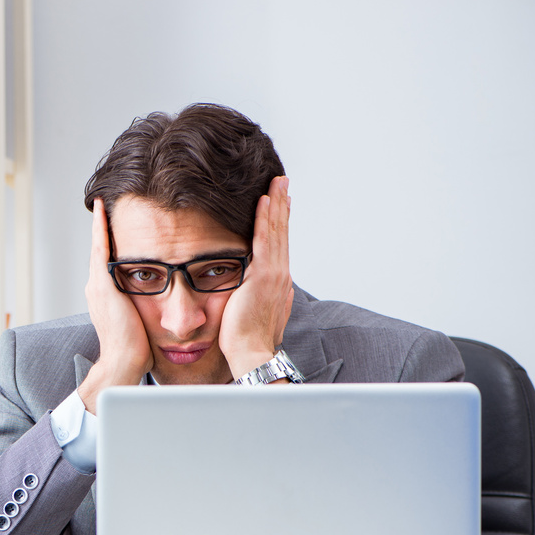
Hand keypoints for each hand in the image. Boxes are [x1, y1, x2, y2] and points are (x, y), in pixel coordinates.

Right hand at [79, 198, 152, 412]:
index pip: (106, 262)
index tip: (112, 226)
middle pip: (99, 250)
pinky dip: (100, 230)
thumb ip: (144, 307)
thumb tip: (162, 303)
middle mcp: (97, 288)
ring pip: (97, 246)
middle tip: (105, 206)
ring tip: (102, 204)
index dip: (108, 243)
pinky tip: (102, 212)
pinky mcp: (102, 285)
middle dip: (101, 229)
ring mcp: (97, 286)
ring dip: (99, 224)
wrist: (124, 363)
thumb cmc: (136, 350)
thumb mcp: (140, 322)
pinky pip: (100, 250)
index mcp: (105, 297)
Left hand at [218, 176, 294, 378]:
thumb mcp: (265, 313)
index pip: (280, 244)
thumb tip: (283, 289)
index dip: (281, 221)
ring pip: (276, 231)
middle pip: (282, 231)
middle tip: (282, 181)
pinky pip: (264, 241)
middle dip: (282, 204)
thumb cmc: (250, 339)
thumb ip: (274, 298)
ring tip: (277, 182)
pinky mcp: (262, 276)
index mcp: (278, 281)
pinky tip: (264, 201)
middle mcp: (280, 273)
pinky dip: (265, 219)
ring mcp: (273, 273)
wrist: (251, 353)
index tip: (281, 202)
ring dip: (276, 204)